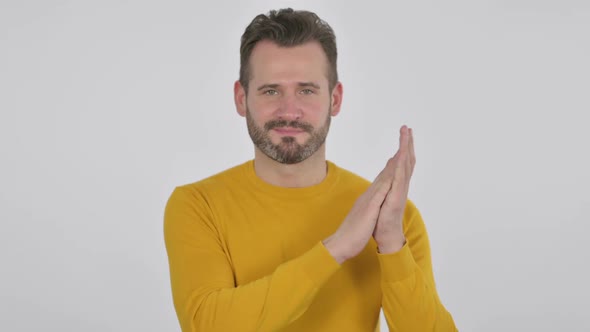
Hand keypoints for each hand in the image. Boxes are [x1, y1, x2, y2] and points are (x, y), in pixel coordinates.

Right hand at [323, 157, 396, 263]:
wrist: (340, 244)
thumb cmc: (350, 234)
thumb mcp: (362, 218)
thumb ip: (366, 210)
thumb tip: (370, 207)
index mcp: (367, 200)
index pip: (380, 182)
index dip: (389, 169)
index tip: (396, 158)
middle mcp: (368, 197)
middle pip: (382, 176)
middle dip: (393, 161)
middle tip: (402, 146)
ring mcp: (368, 201)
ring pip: (382, 180)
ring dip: (392, 166)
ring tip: (400, 152)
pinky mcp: (369, 208)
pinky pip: (380, 193)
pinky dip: (387, 182)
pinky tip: (393, 174)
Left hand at [373, 125, 415, 253]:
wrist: (386, 237)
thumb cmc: (383, 219)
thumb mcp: (383, 197)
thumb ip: (387, 183)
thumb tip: (388, 170)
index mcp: (395, 185)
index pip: (400, 162)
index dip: (403, 147)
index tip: (404, 133)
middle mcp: (400, 186)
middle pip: (405, 160)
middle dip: (407, 144)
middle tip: (407, 128)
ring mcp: (399, 191)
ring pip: (404, 166)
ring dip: (405, 150)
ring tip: (407, 135)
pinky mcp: (395, 198)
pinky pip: (398, 179)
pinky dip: (400, 166)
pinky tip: (400, 155)